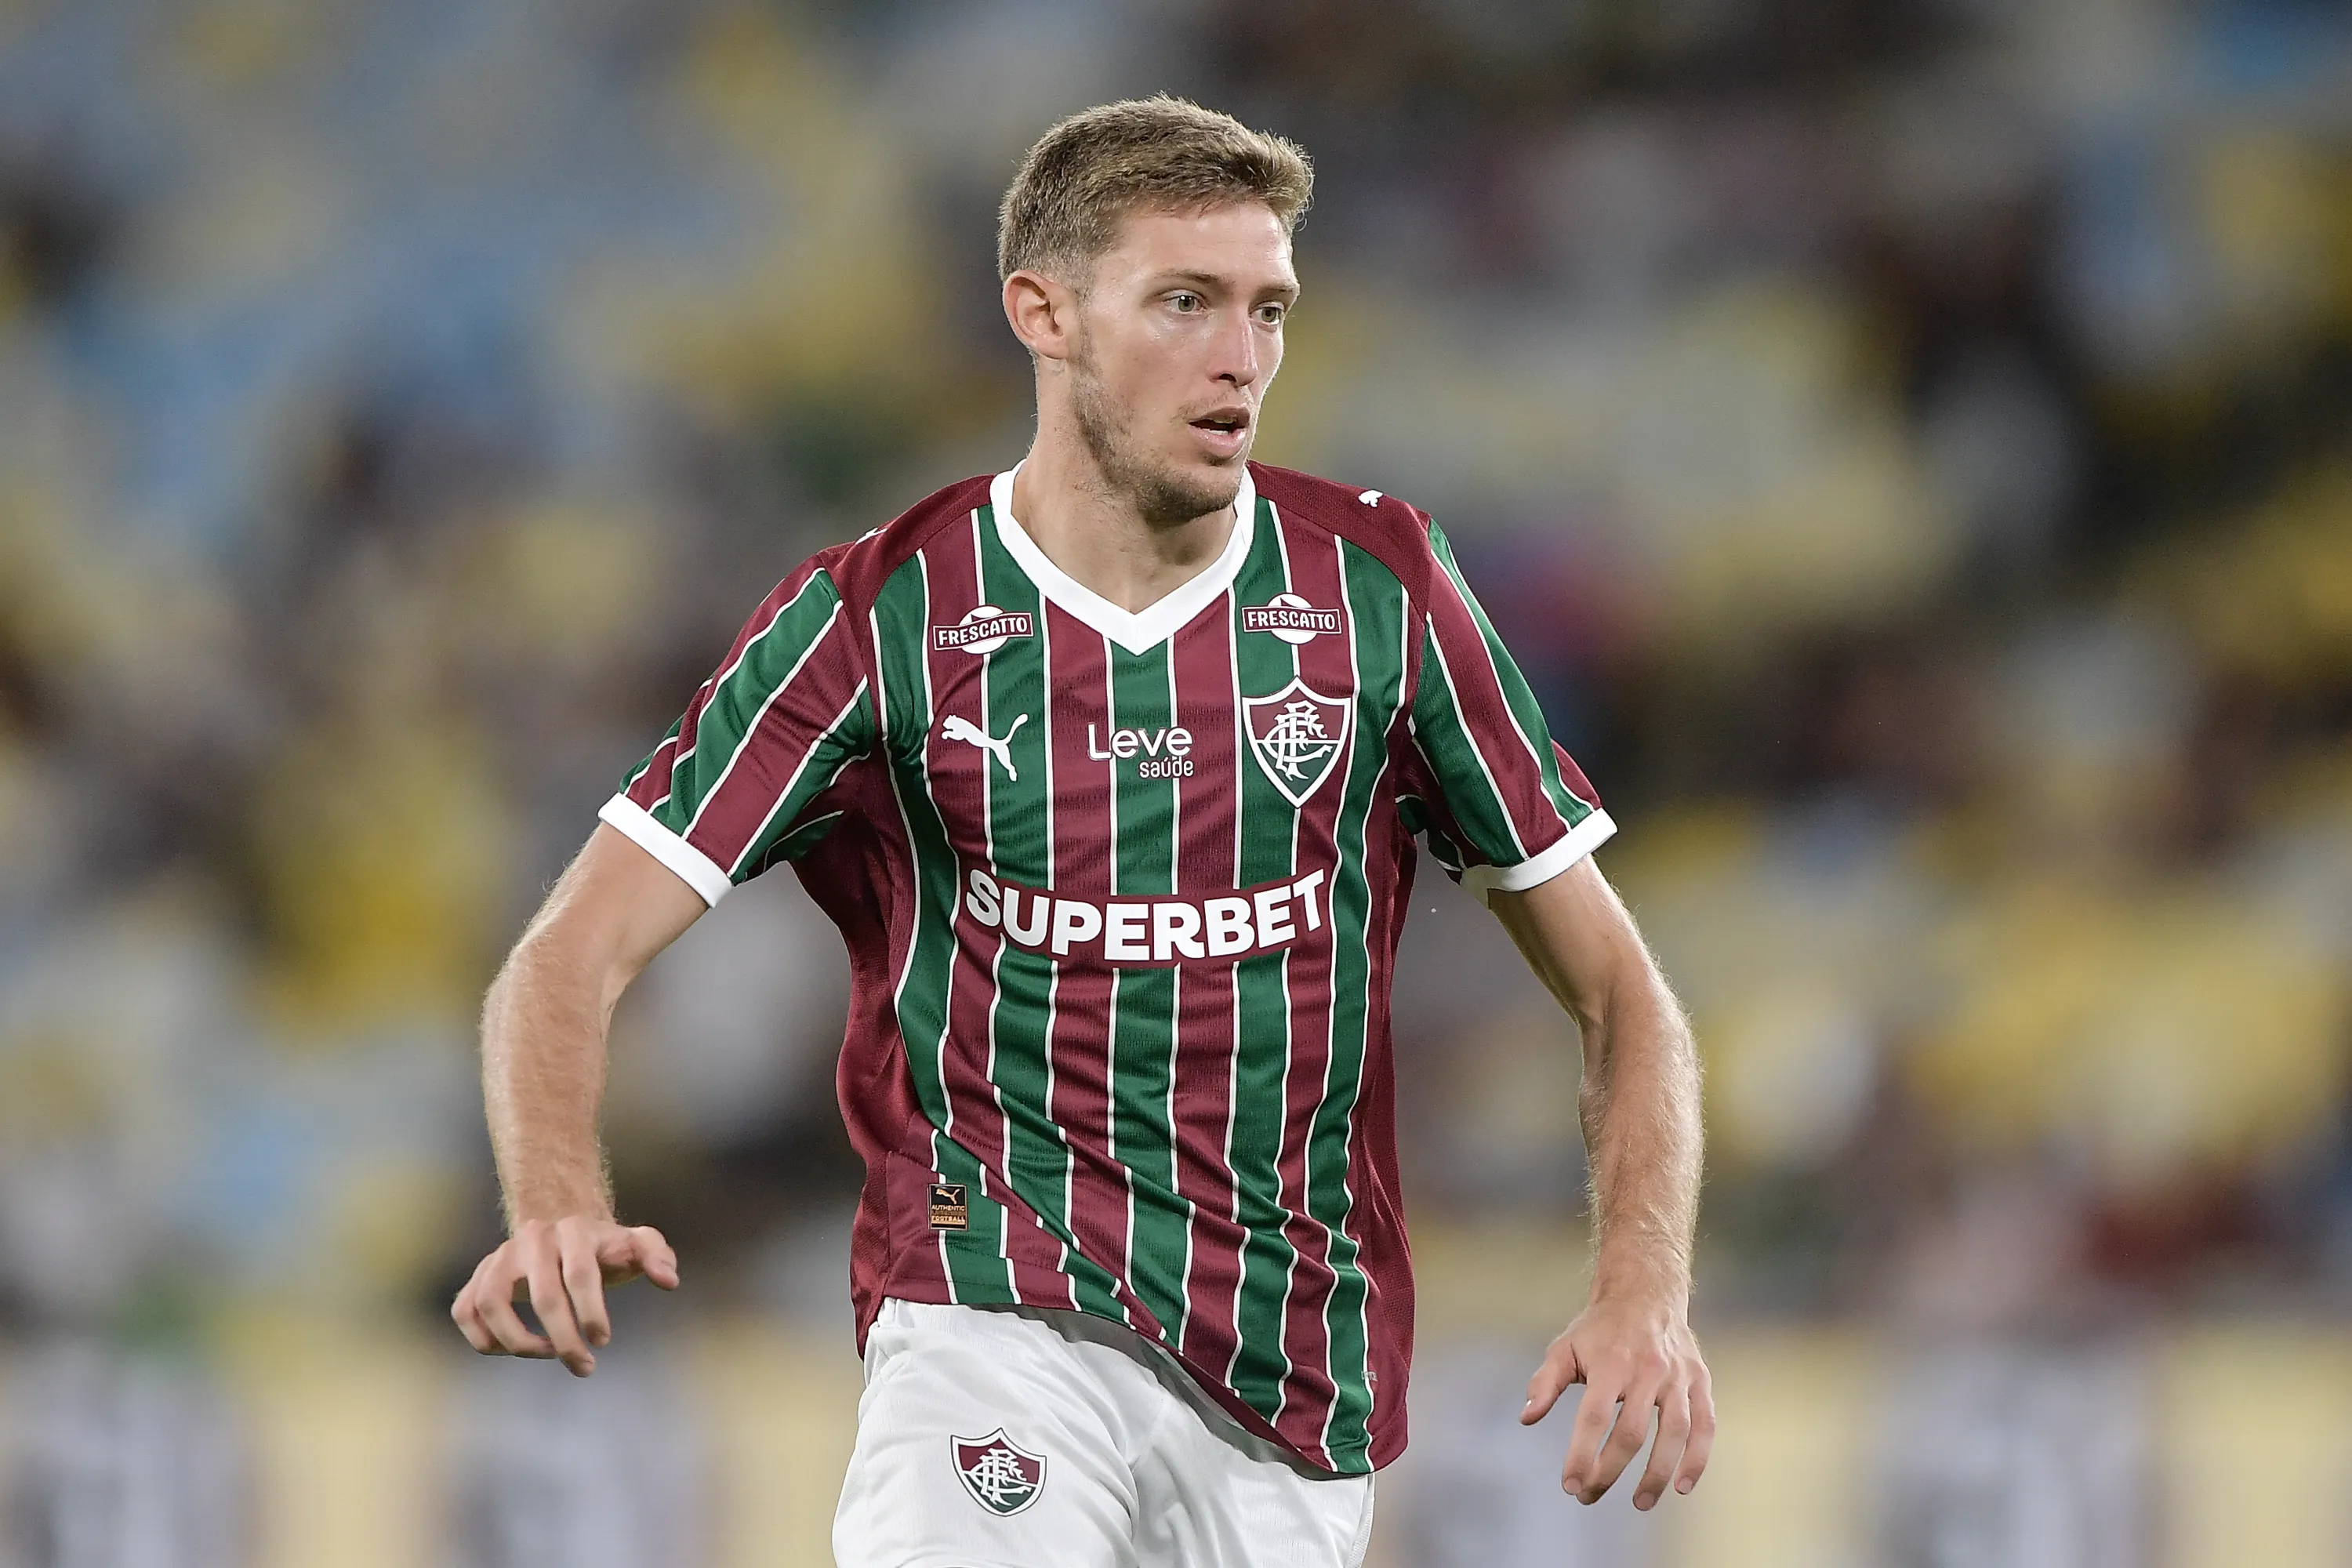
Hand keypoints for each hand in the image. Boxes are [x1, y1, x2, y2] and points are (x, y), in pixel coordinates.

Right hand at [450, 1217, 679, 1376]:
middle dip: (564, 1339)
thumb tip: (669, 1281)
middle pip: (542, 1294)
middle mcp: (531, 1239)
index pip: (580, 1273)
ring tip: (547, 1354)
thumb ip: (656, 1255)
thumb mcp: (635, 1244)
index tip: (601, 1342)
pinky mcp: (478, 1277)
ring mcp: (498, 1257)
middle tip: (584, 1367)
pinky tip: (512, 1351)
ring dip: (517, 1342)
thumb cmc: (603, 1248)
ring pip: (490, 1303)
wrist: (560, 1231)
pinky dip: (483, 1339)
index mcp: (573, 1230)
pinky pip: (465, 1311)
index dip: (591, 1312)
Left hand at [1519, 1293, 1712, 1509]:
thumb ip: (1545, 1383)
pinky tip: (1683, 1485)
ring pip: (1674, 1432)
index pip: (1594, 1417)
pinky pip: (1705, 1425)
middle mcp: (1646, 1369)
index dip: (1582, 1455)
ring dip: (1658, 1473)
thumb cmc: (1599, 1328)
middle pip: (1632, 1431)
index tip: (1570, 1485)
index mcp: (1610, 1362)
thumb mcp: (1565, 1347)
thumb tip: (1527, 1418)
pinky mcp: (1700, 1381)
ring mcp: (1677, 1376)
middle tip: (1590, 1496)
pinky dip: (1698, 1458)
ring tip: (1640, 1502)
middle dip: (1610, 1470)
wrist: (1646, 1292)